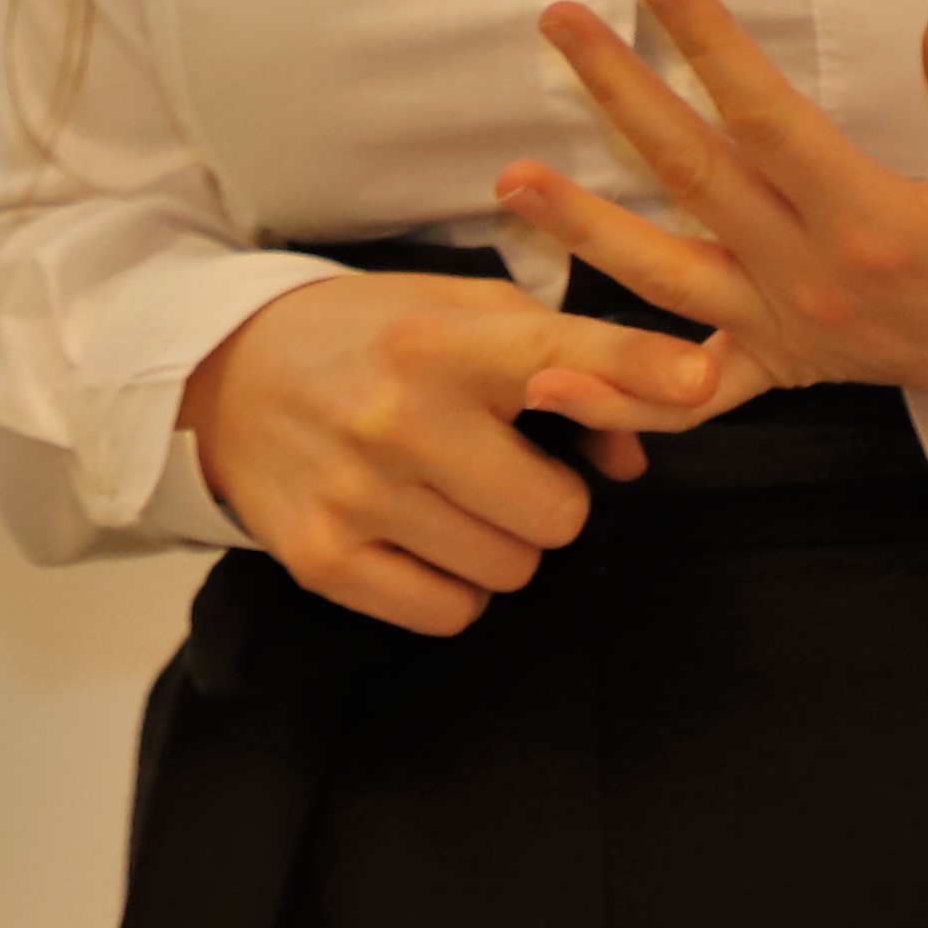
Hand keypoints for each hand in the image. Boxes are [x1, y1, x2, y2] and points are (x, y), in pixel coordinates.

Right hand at [176, 269, 763, 635]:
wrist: (227, 376)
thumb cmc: (371, 337)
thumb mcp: (462, 315)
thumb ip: (562, 362)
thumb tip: (634, 451)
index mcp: (441, 343)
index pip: (562, 354)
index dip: (638, 367)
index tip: (700, 378)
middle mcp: (400, 418)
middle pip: (558, 513)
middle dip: (551, 499)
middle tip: (505, 466)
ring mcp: (357, 496)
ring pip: (509, 570)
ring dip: (502, 542)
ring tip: (454, 493)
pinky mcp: (323, 561)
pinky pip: (448, 611)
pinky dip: (451, 586)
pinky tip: (420, 533)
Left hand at [494, 0, 927, 443]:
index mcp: (872, 224)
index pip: (765, 115)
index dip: (707, 41)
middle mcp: (812, 279)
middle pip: (692, 173)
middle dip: (618, 91)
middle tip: (558, 23)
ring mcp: (787, 330)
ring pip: (663, 275)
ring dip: (580, 225)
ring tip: (509, 180)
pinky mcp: (783, 366)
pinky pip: (691, 393)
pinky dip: (620, 397)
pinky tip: (552, 380)